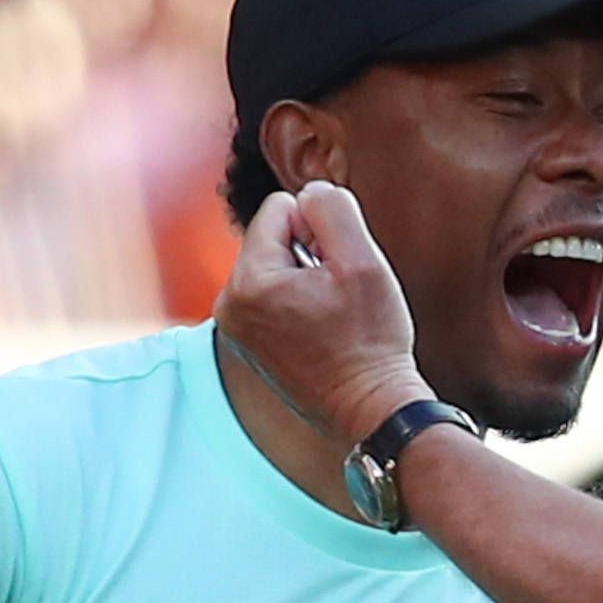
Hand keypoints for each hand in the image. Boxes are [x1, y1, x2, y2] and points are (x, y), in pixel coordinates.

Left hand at [216, 181, 432, 449]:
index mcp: (248, 282)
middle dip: (310, 255)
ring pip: (277, 266)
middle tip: (338, 297)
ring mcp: (237, 328)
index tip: (338, 271)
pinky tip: (323, 331)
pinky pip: (275, 296)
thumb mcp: (363, 260)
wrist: (373, 410)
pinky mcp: (250, 343)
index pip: (281, 208)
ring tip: (332, 316)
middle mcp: (230, 305)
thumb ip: (331, 208)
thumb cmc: (371, 340)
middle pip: (274, 237)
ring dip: (308, 280)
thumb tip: (310, 193)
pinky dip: (300, 304)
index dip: (320, 230)